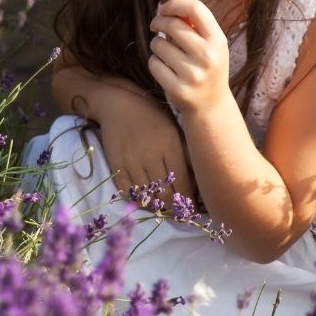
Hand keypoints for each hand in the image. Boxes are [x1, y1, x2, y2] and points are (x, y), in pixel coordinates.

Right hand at [91, 86, 195, 210]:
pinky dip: (138, 201)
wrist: (117, 103)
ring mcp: (131, 161)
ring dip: (158, 207)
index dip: (189, 201)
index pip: (182, 183)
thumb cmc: (151, 114)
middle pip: (165, 194)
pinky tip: (146, 202)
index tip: (193, 208)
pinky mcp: (116, 165)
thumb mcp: (174, 129)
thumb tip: (199, 178)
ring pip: (147, 196)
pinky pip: (127, 192)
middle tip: (180, 213)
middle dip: (175, 207)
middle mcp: (150, 155)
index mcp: (169, 145)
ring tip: (165, 209)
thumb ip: (186, 153)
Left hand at [148, 0, 231, 116]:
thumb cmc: (206, 65)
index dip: (174, 3)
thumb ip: (194, 18)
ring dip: (158, 46)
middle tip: (156, 25)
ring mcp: (193, 74)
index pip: (194, 9)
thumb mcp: (208, 41)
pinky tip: (167, 70)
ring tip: (169, 55)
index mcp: (218, 40)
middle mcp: (207, 56)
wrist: (211, 105)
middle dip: (159, 22)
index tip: (164, 7)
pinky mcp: (177, 89)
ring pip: (158, 44)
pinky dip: (155, 63)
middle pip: (171, 24)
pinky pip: (153, 63)